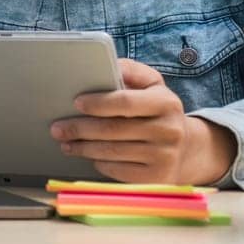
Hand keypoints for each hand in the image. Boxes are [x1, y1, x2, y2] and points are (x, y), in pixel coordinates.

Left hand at [49, 58, 234, 185]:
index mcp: (166, 102)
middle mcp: (169, 130)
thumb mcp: (151, 84)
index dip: (98, 103)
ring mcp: (164, 156)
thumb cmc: (157, 109)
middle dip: (79, 128)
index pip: (125, 102)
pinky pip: (119, 170)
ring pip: (112, 152)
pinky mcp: (157, 178)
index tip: (76, 102)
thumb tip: (106, 64)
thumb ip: (129, 70)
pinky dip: (99, 162)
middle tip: (57, 128)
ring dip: (83, 148)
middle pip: (113, 129)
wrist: (186, 147)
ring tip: (65, 142)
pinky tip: (89, 156)